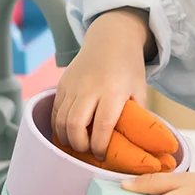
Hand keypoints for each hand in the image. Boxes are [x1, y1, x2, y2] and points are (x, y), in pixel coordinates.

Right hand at [52, 8, 152, 158]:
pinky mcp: (62, 83)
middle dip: (79, 145)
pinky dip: (58, 126)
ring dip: (66, 138)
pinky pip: (55, 111)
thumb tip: (134, 143)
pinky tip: (67, 133)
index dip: (100, 146)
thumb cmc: (129, 68)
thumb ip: (136, 115)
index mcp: (113, 91)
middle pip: (75, 125)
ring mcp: (73, 85)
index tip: (102, 156)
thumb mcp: (139, 90)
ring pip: (61, 120)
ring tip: (77, 145)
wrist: (111, 39)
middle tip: (87, 151)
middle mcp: (90, 88)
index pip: (103, 125)